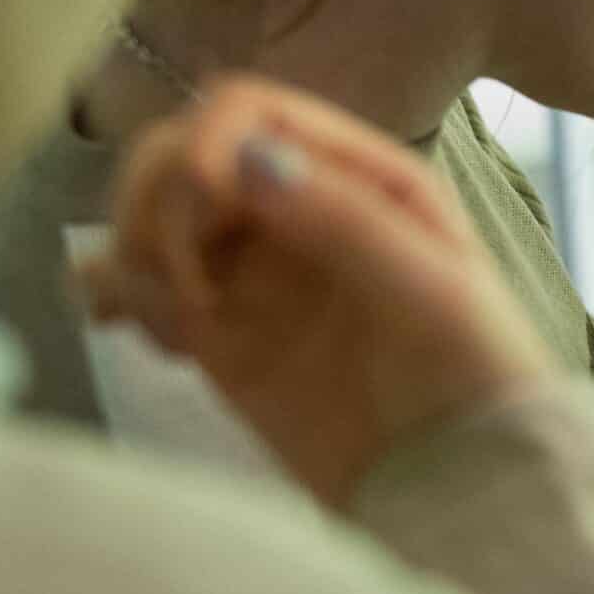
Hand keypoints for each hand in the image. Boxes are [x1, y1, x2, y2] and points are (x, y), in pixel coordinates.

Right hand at [73, 76, 558, 507]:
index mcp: (357, 173)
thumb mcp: (432, 288)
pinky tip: (161, 343)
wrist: (461, 481)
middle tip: (183, 285)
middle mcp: (294, 206)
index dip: (206, 140)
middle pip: (179, 155)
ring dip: (133, 257)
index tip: (202, 202)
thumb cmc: (474, 369)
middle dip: (156, 204)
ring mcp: (248, 269)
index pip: (247, 111)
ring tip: (180, 329)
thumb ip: (344, 219)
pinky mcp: (215, 334)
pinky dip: (119, 301)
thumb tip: (242, 155)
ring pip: (146, 219)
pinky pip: (134, 289)